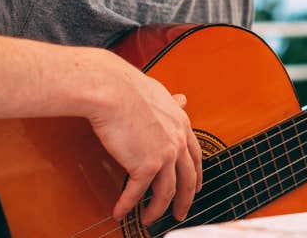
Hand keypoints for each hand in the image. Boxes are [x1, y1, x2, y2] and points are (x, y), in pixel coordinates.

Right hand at [84, 50, 203, 225]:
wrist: (111, 89)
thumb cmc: (127, 87)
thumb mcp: (159, 93)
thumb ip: (171, 102)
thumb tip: (182, 98)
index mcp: (182, 124)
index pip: (195, 156)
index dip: (196, 176)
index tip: (194, 188)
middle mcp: (178, 141)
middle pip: (188, 180)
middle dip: (185, 200)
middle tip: (180, 213)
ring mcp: (165, 155)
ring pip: (166, 192)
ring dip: (156, 209)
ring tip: (149, 219)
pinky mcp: (145, 165)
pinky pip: (136, 193)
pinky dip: (127, 205)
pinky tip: (120, 212)